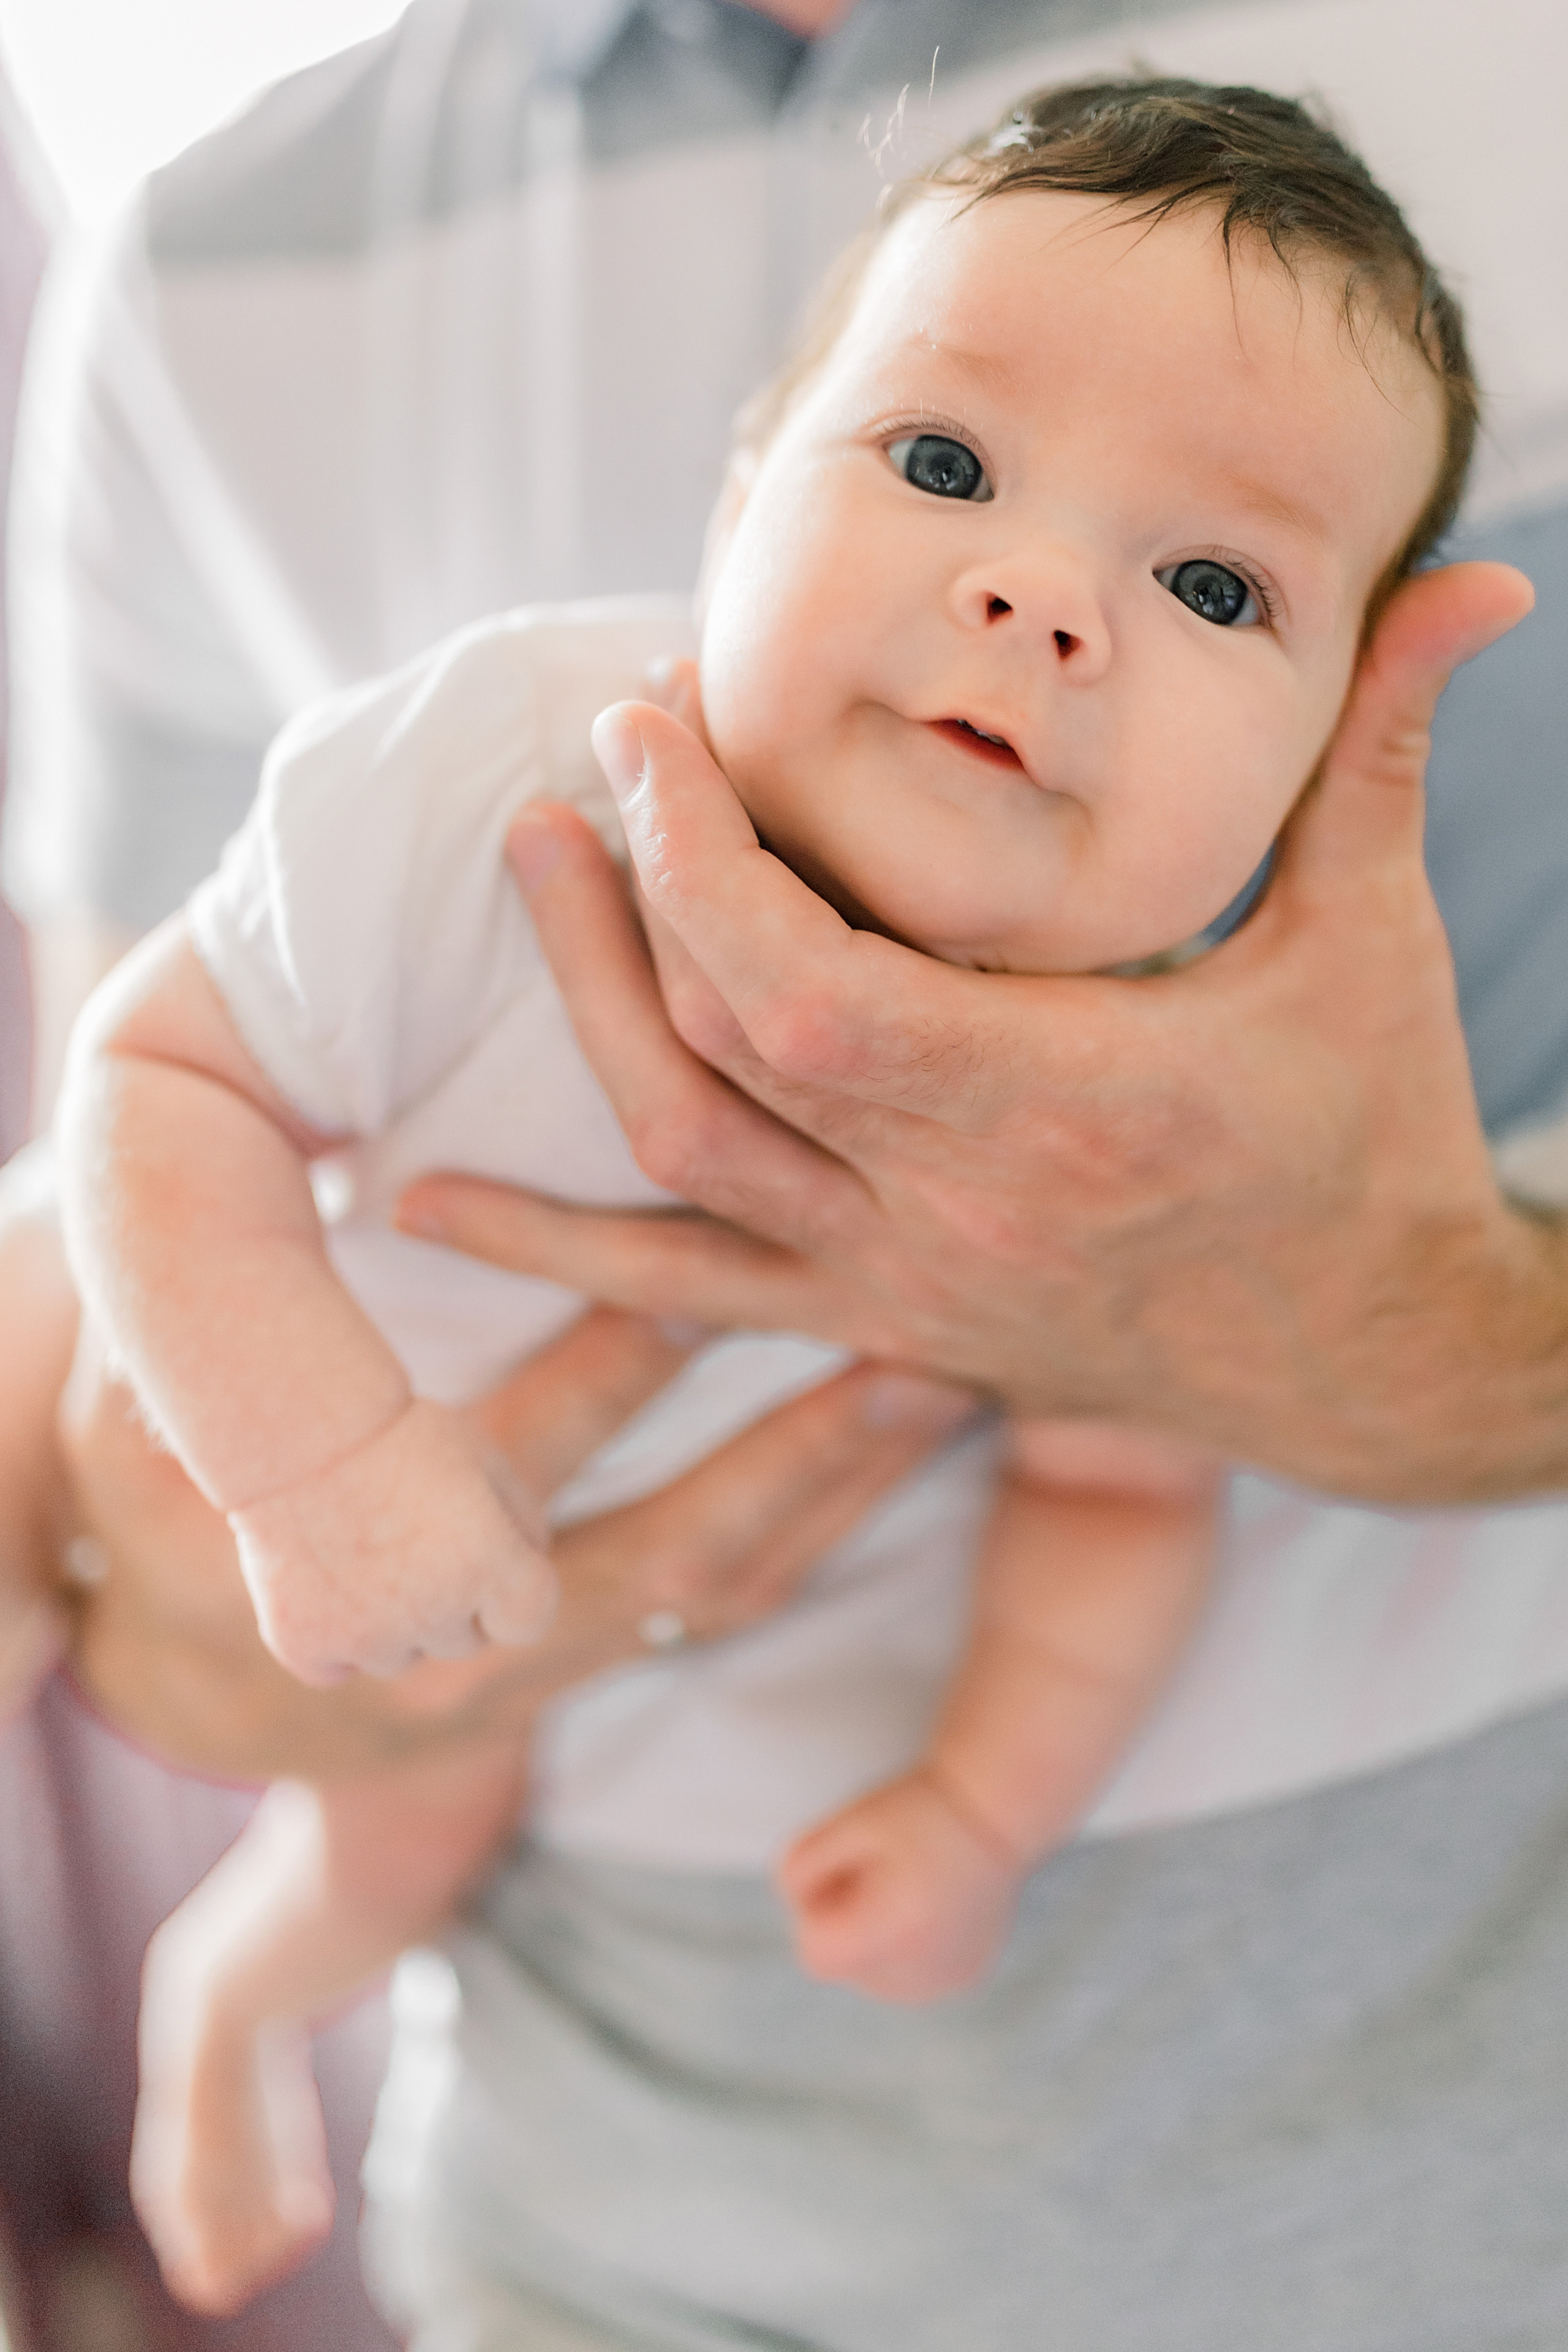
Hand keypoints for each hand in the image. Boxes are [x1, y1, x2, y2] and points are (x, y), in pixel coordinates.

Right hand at [58, 1295, 972, 1779]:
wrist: (209, 1684)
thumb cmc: (167, 1512)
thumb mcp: (135, 1429)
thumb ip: (206, 1347)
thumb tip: (286, 1232)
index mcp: (358, 1562)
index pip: (515, 1455)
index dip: (618, 1360)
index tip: (719, 1272)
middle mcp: (463, 1641)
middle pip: (664, 1548)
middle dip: (793, 1450)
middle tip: (910, 1343)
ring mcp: (535, 1669)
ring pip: (718, 1589)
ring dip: (834, 1492)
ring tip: (943, 1386)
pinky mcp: (584, 1667)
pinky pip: (720, 1609)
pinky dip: (814, 1530)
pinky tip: (899, 1443)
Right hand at [228, 1398, 554, 1684]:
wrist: (294, 1427)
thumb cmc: (396, 1434)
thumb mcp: (481, 1458)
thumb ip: (521, 1519)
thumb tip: (530, 1562)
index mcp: (487, 1563)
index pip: (530, 1619)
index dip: (515, 1587)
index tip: (489, 1553)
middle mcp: (432, 1611)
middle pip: (465, 1640)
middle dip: (453, 1600)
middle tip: (410, 1535)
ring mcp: (364, 1635)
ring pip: (401, 1658)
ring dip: (394, 1622)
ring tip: (363, 1549)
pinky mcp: (303, 1644)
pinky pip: (335, 1668)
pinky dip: (332, 1637)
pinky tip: (323, 1580)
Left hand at [397, 562, 1556, 1504]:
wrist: (1371, 1360)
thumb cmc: (1371, 1140)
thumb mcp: (1368, 945)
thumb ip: (1378, 753)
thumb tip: (1477, 579)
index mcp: (1067, 1100)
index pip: (808, 989)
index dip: (701, 859)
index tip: (657, 724)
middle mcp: (961, 1207)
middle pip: (714, 1055)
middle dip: (625, 895)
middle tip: (590, 758)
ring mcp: (905, 1281)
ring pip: (679, 1162)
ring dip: (582, 1014)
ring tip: (534, 868)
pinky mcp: (881, 1324)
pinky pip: (688, 1294)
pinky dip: (557, 1246)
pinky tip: (424, 1202)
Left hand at [779, 1767, 1020, 2003]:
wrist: (994, 1812)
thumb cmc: (916, 1811)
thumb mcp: (844, 1825)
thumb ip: (798, 1868)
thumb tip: (793, 1906)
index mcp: (895, 1932)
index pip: (816, 1955)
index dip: (815, 1910)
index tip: (842, 1872)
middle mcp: (925, 1970)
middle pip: (843, 1965)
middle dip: (844, 1919)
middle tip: (877, 1869)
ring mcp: (946, 1981)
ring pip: (872, 1974)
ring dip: (872, 1935)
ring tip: (902, 1886)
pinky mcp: (962, 1978)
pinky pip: (905, 1975)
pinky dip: (902, 1944)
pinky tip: (922, 1904)